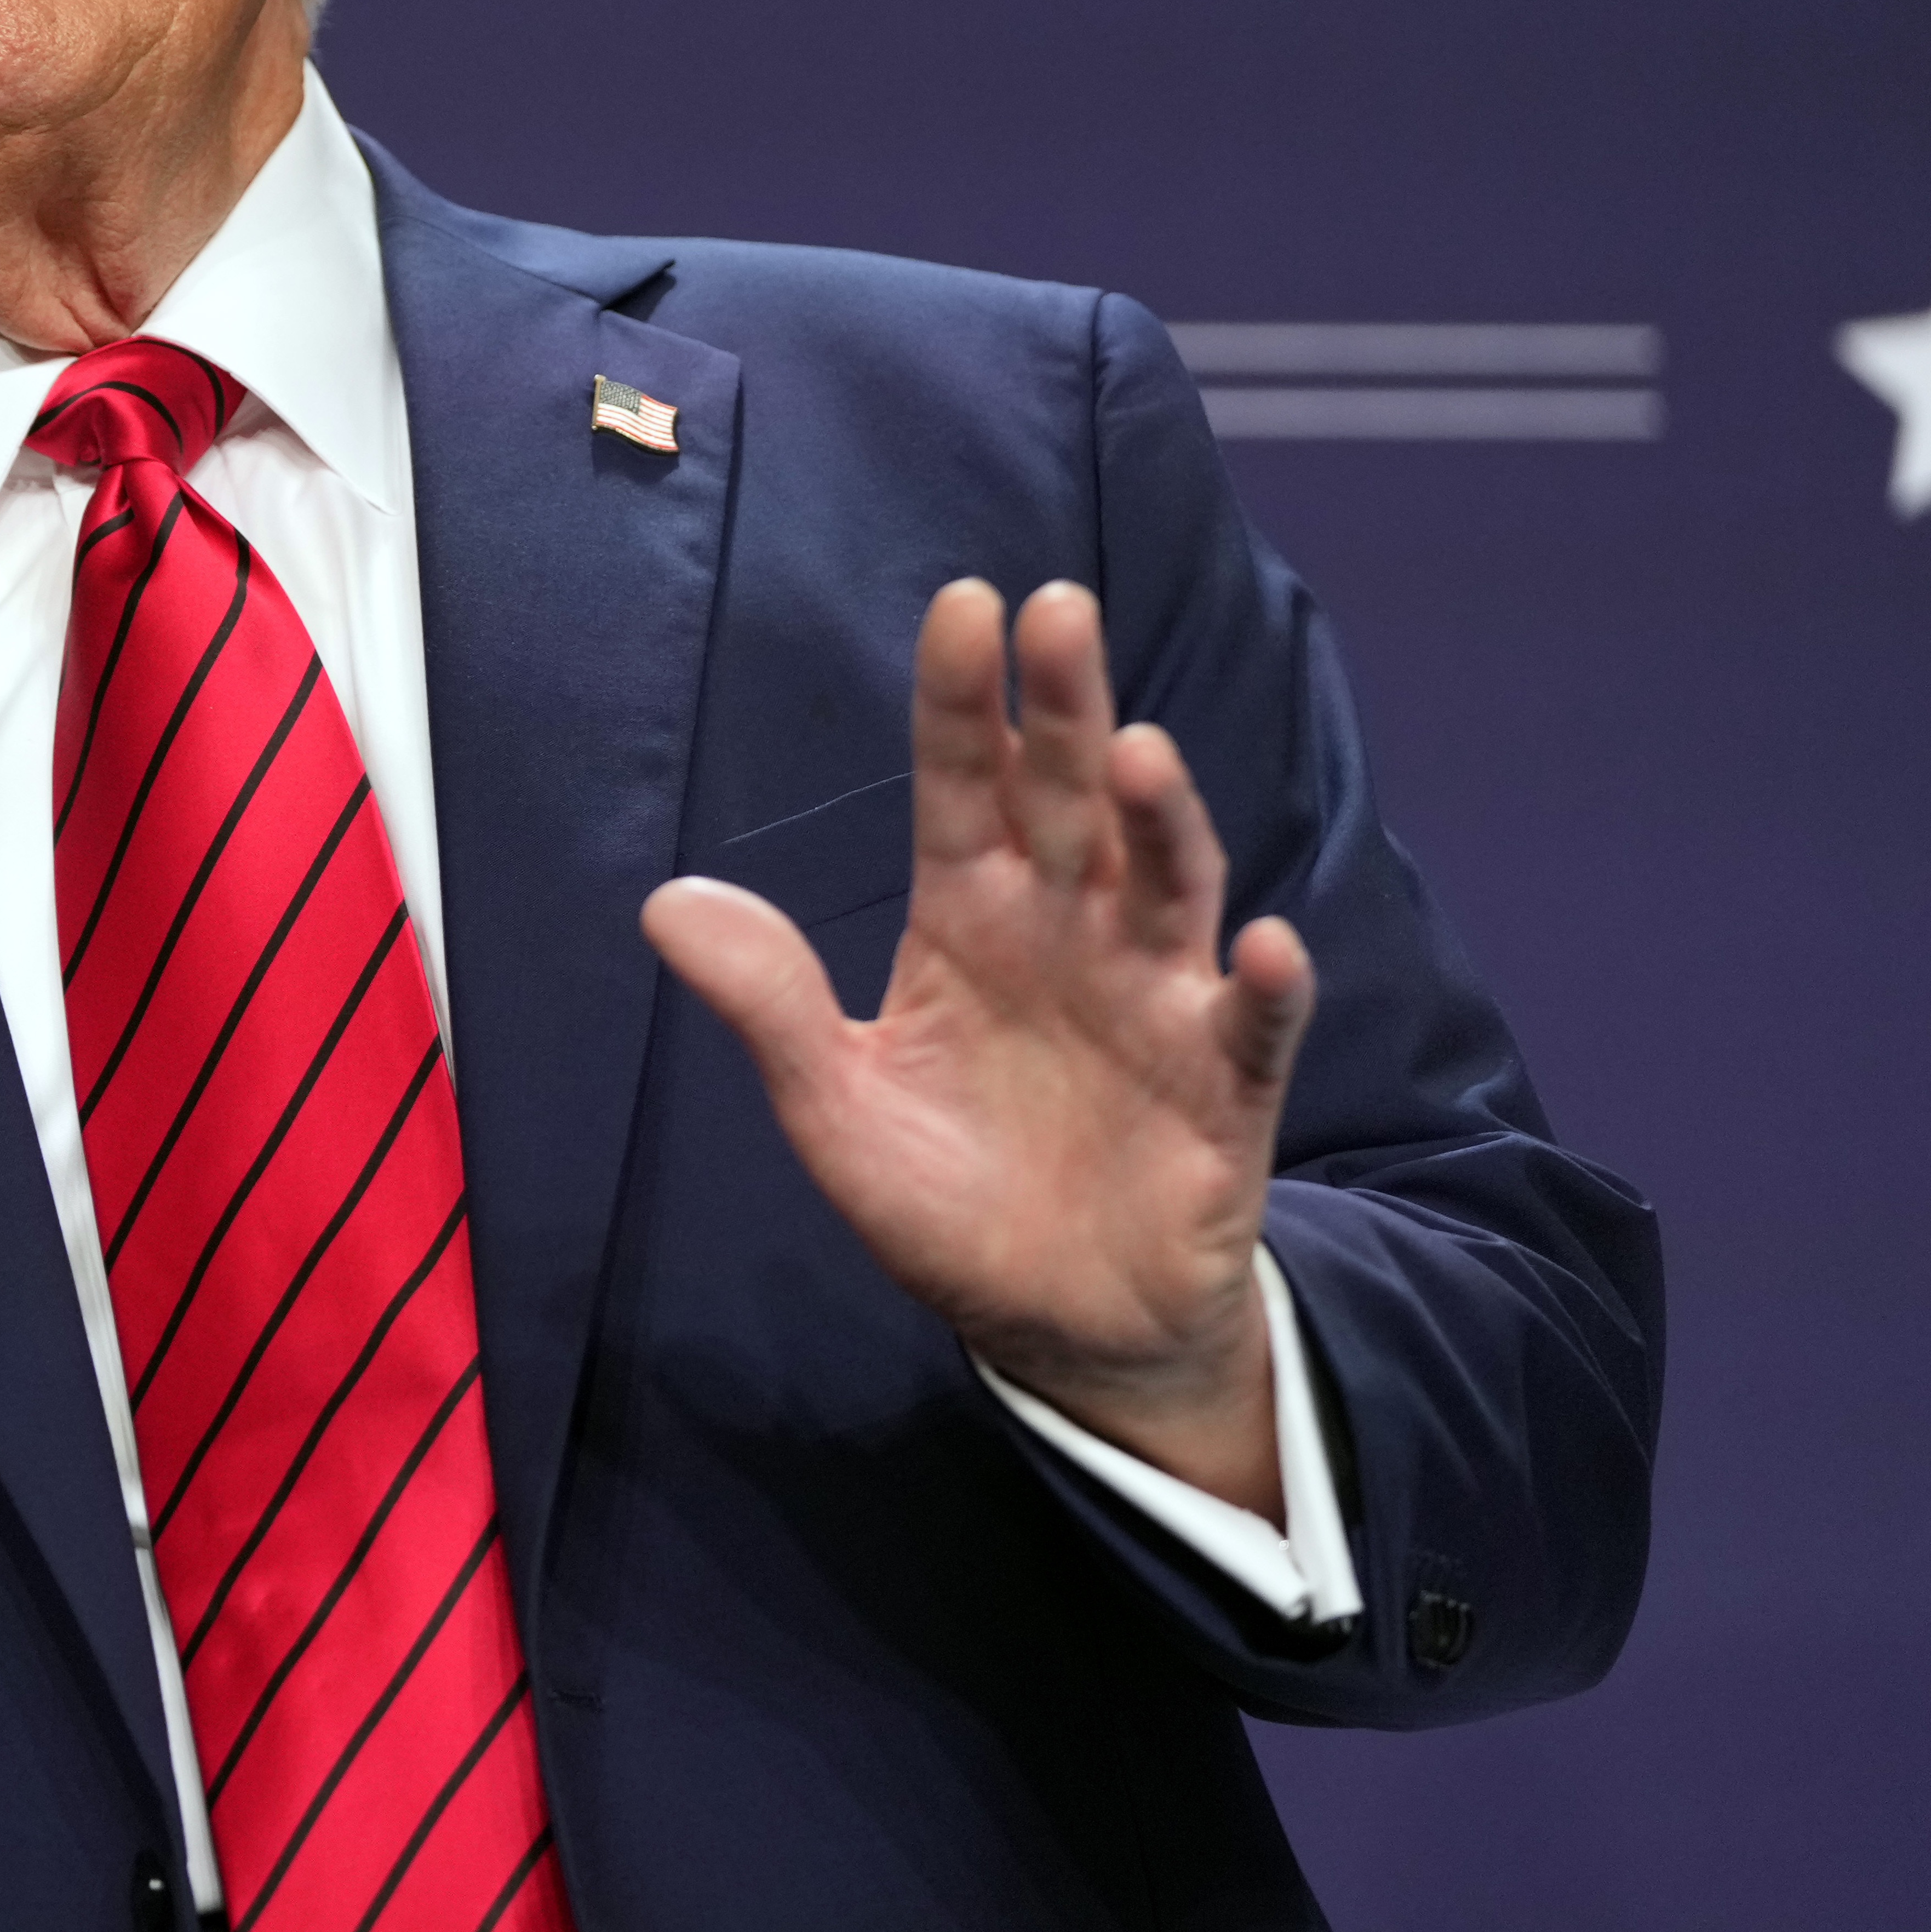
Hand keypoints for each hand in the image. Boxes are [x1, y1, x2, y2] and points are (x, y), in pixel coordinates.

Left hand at [641, 579, 1314, 1513]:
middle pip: (1069, 800)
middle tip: (1059, 608)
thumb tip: (665, 902)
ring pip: (1166, 883)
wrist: (1054, 1325)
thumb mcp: (836, 1110)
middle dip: (1064, 708)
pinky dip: (1265, 986)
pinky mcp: (1224, 1088)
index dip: (962, 704)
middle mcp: (1069, 934)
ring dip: (1162, 819)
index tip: (964, 606)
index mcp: (969, 923)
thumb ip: (771, 1005)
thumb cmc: (947, 1203)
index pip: (961, 790)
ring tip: (1138, 754)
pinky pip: (1252, 1027)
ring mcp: (1155, 1001)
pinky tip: (1263, 943)